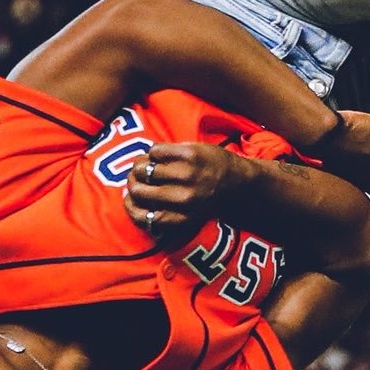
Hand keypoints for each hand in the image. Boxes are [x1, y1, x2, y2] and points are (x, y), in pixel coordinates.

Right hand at [124, 142, 250, 237]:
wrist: (238, 180)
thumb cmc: (208, 198)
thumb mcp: (188, 216)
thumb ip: (163, 213)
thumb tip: (131, 201)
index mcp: (183, 217)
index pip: (144, 218)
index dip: (131, 209)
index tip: (131, 201)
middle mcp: (184, 198)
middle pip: (140, 192)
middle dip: (133, 184)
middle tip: (134, 179)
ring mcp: (187, 174)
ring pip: (144, 169)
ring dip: (139, 166)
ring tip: (144, 166)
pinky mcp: (189, 153)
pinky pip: (155, 151)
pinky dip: (153, 153)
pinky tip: (159, 155)